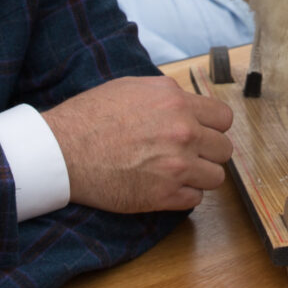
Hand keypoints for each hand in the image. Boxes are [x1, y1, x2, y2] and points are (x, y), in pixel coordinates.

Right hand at [43, 76, 234, 213]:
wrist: (63, 150)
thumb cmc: (90, 117)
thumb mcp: (132, 88)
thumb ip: (167, 96)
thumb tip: (187, 105)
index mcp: (176, 102)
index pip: (224, 118)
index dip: (213, 127)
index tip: (202, 133)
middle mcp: (183, 132)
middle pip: (224, 149)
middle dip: (208, 153)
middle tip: (188, 155)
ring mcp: (177, 165)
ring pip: (215, 177)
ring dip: (199, 176)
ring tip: (177, 174)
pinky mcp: (165, 195)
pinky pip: (195, 199)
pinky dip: (183, 196)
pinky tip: (164, 187)